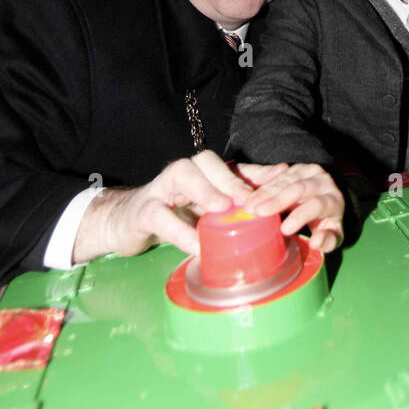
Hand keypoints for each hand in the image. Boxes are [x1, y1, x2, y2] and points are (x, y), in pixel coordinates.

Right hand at [72, 152, 288, 262]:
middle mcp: (183, 172)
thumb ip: (232, 206)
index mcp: (201, 172)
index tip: (283, 177)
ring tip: (223, 208)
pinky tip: (197, 246)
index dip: (257, 171)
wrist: (125, 223)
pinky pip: (162, 216)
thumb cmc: (173, 214)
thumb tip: (275, 205)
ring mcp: (161, 188)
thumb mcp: (205, 210)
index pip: (232, 166)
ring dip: (205, 190)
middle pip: (207, 161)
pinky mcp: (143, 211)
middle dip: (231, 177)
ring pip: (182, 174)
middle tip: (251, 197)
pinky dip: (181, 232)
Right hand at [246, 162, 344, 254]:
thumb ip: (328, 241)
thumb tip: (316, 242)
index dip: (301, 216)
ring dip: (265, 192)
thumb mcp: (333, 235)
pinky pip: (277, 175)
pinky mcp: (295, 168)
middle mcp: (322, 181)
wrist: (327, 199)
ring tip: (249, 206)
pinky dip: (263, 187)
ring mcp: (308, 172)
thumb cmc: (327, 221)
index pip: (317, 205)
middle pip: (299, 188)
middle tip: (257, 212)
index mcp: (334, 199)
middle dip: (277, 200)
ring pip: (285, 180)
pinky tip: (251, 197)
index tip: (284, 229)